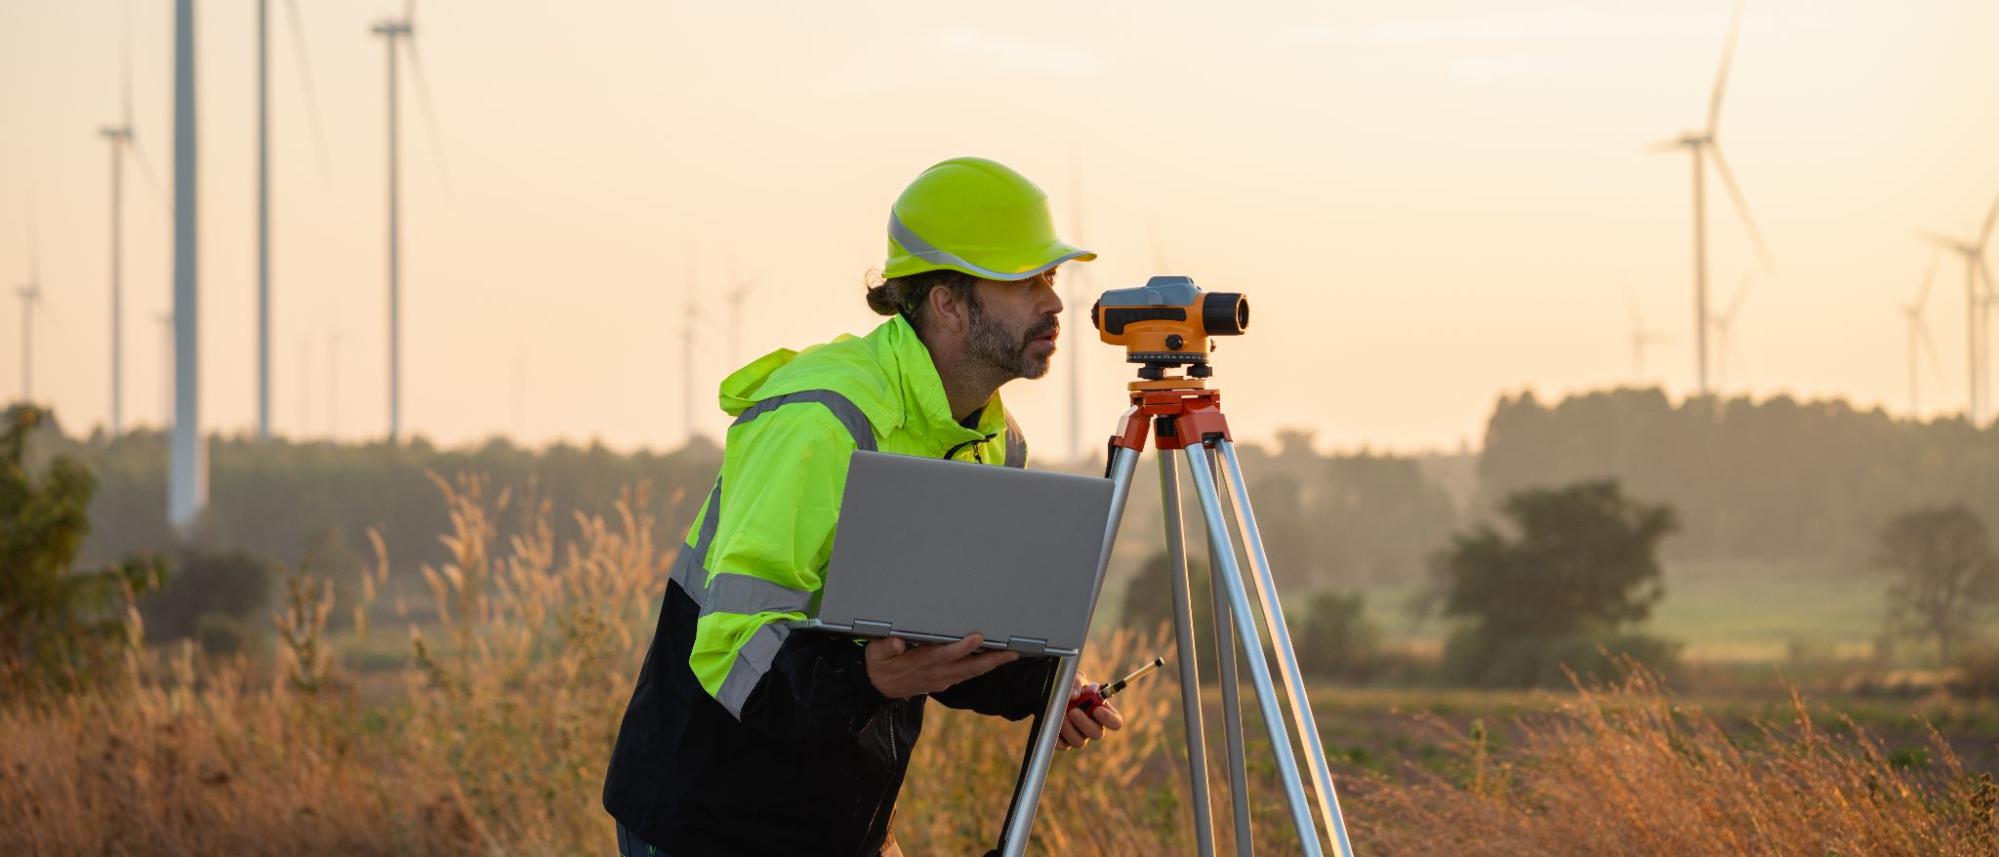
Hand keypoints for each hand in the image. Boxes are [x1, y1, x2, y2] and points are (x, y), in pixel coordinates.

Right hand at [864, 633, 1018, 699]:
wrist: (879, 687)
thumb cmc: (880, 664)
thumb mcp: (876, 653)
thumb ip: (886, 647)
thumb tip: (897, 642)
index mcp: (920, 662)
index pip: (944, 654)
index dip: (961, 647)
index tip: (977, 637)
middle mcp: (935, 672)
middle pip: (967, 667)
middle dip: (991, 659)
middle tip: (1011, 652)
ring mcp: (942, 679)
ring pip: (971, 672)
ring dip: (991, 664)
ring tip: (1010, 654)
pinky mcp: (944, 681)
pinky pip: (967, 675)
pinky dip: (982, 669)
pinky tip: (994, 661)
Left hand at [1058, 676, 1123, 749]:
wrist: (1052, 692)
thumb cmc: (1070, 686)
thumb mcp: (1074, 678)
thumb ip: (1077, 682)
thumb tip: (1076, 695)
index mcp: (1102, 711)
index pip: (1115, 722)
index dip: (1109, 719)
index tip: (1097, 709)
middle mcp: (1093, 726)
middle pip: (1097, 734)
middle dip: (1085, 723)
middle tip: (1073, 711)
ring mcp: (1079, 736)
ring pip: (1079, 741)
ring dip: (1068, 727)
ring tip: (1060, 713)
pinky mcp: (1064, 742)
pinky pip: (1063, 745)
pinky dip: (1057, 733)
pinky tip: (1053, 720)